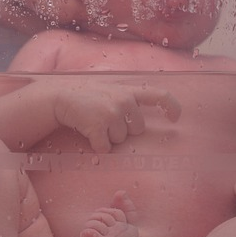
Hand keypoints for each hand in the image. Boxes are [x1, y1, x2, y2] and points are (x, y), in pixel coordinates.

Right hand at [54, 82, 180, 152]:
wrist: (60, 97)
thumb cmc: (86, 96)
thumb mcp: (110, 88)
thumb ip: (127, 96)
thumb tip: (143, 113)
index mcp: (129, 90)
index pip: (159, 95)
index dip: (172, 107)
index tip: (175, 118)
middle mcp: (124, 100)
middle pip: (138, 129)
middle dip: (124, 130)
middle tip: (106, 120)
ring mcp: (112, 112)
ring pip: (121, 140)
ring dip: (109, 137)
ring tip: (95, 123)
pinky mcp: (99, 125)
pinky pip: (105, 148)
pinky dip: (97, 145)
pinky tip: (88, 132)